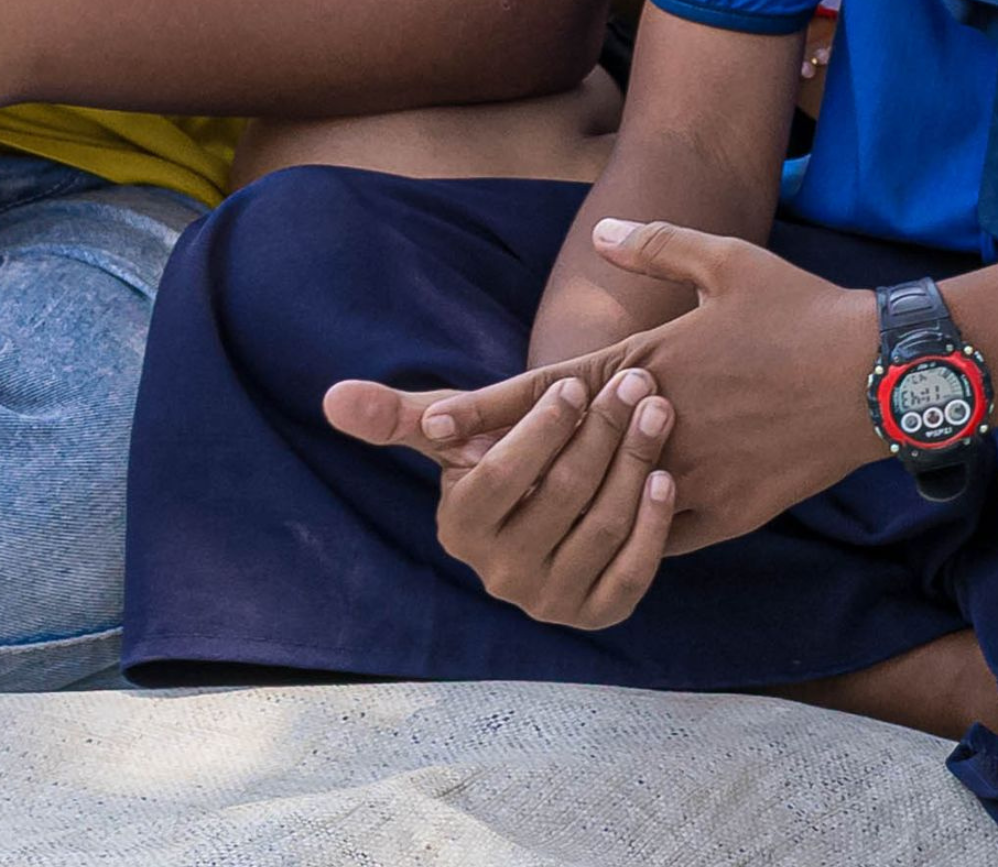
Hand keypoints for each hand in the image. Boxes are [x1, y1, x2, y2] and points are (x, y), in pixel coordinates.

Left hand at [333, 217, 883, 549]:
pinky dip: (628, 532)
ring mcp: (691, 472)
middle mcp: (659, 423)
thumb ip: (659, 249)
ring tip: (504, 518)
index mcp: (652, 363)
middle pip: (561, 454)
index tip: (430, 423)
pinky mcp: (727, 512)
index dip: (486, 408)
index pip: (549, 391)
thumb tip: (600, 234)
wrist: (879, 377)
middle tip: (444, 475)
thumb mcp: (730, 263)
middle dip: (499, 463)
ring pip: (605, 502)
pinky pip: (659, 534)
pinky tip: (597, 540)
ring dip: (557, 506)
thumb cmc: (803, 312)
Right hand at [341, 363, 679, 628]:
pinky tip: (664, 478)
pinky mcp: (598, 614)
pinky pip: (632, 572)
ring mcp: (549, 602)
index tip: (574, 385)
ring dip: (635, 465)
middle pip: (561, 496)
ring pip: (601, 527)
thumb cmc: (503, 452)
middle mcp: (498, 577)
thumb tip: (333, 396)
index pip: (501, 478)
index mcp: (459, 530)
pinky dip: (652, 525)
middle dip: (602, 433)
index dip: (540, 430)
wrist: (560, 496)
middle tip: (637, 385)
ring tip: (658, 413)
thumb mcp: (454, 431)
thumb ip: (397, 415)